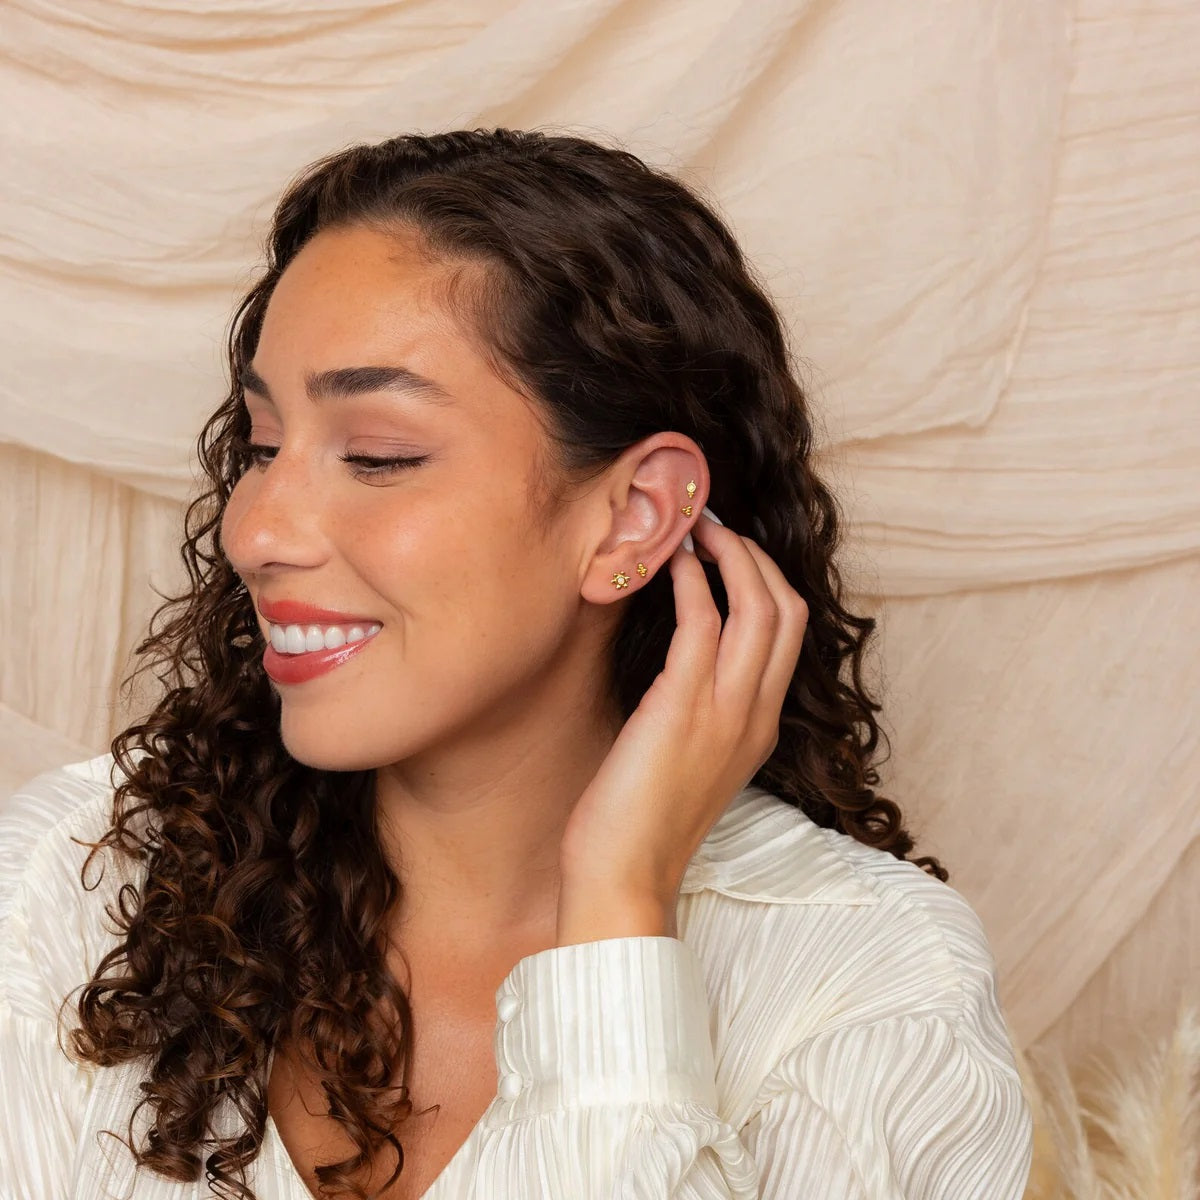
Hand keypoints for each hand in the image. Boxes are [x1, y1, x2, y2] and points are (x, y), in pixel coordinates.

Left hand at [556, 508, 808, 944]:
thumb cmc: (640, 822)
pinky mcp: (685, 706)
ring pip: (760, 606)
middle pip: (788, 609)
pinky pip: (704, 620)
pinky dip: (693, 580)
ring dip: (730, 555)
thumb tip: (676, 665)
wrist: (623, 877)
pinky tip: (671, 563)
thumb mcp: (686, 759)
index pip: (790, 633)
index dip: (765, 581)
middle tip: (714, 527)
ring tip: (695, 528)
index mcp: (759, 726)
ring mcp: (727, 710)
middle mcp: (756, 713)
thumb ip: (697, 711)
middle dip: (756, 557)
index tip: (729, 552)